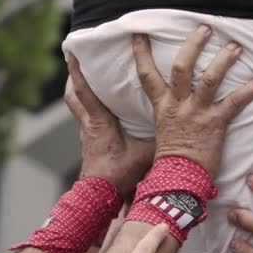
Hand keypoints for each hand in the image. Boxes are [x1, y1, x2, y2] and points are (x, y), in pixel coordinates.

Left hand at [65, 58, 154, 196]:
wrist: (100, 197)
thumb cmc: (119, 175)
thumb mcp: (144, 154)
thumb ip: (159, 139)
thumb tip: (179, 128)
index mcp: (99, 122)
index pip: (85, 93)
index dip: (78, 73)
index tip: (74, 55)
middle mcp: (89, 125)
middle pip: (74, 97)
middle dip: (74, 78)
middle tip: (77, 62)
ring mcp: (87, 135)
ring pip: (77, 108)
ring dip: (79, 93)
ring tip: (86, 80)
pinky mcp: (90, 143)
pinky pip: (85, 119)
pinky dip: (89, 109)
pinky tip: (101, 109)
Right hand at [132, 26, 252, 175]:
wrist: (179, 178)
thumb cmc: (172, 159)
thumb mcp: (163, 132)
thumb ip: (168, 116)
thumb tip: (172, 111)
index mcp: (162, 106)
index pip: (147, 76)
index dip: (141, 54)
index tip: (140, 36)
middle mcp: (178, 105)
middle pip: (182, 67)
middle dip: (193, 45)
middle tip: (205, 30)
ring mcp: (197, 112)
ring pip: (209, 78)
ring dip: (224, 61)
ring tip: (235, 48)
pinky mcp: (215, 123)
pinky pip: (234, 102)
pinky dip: (249, 91)